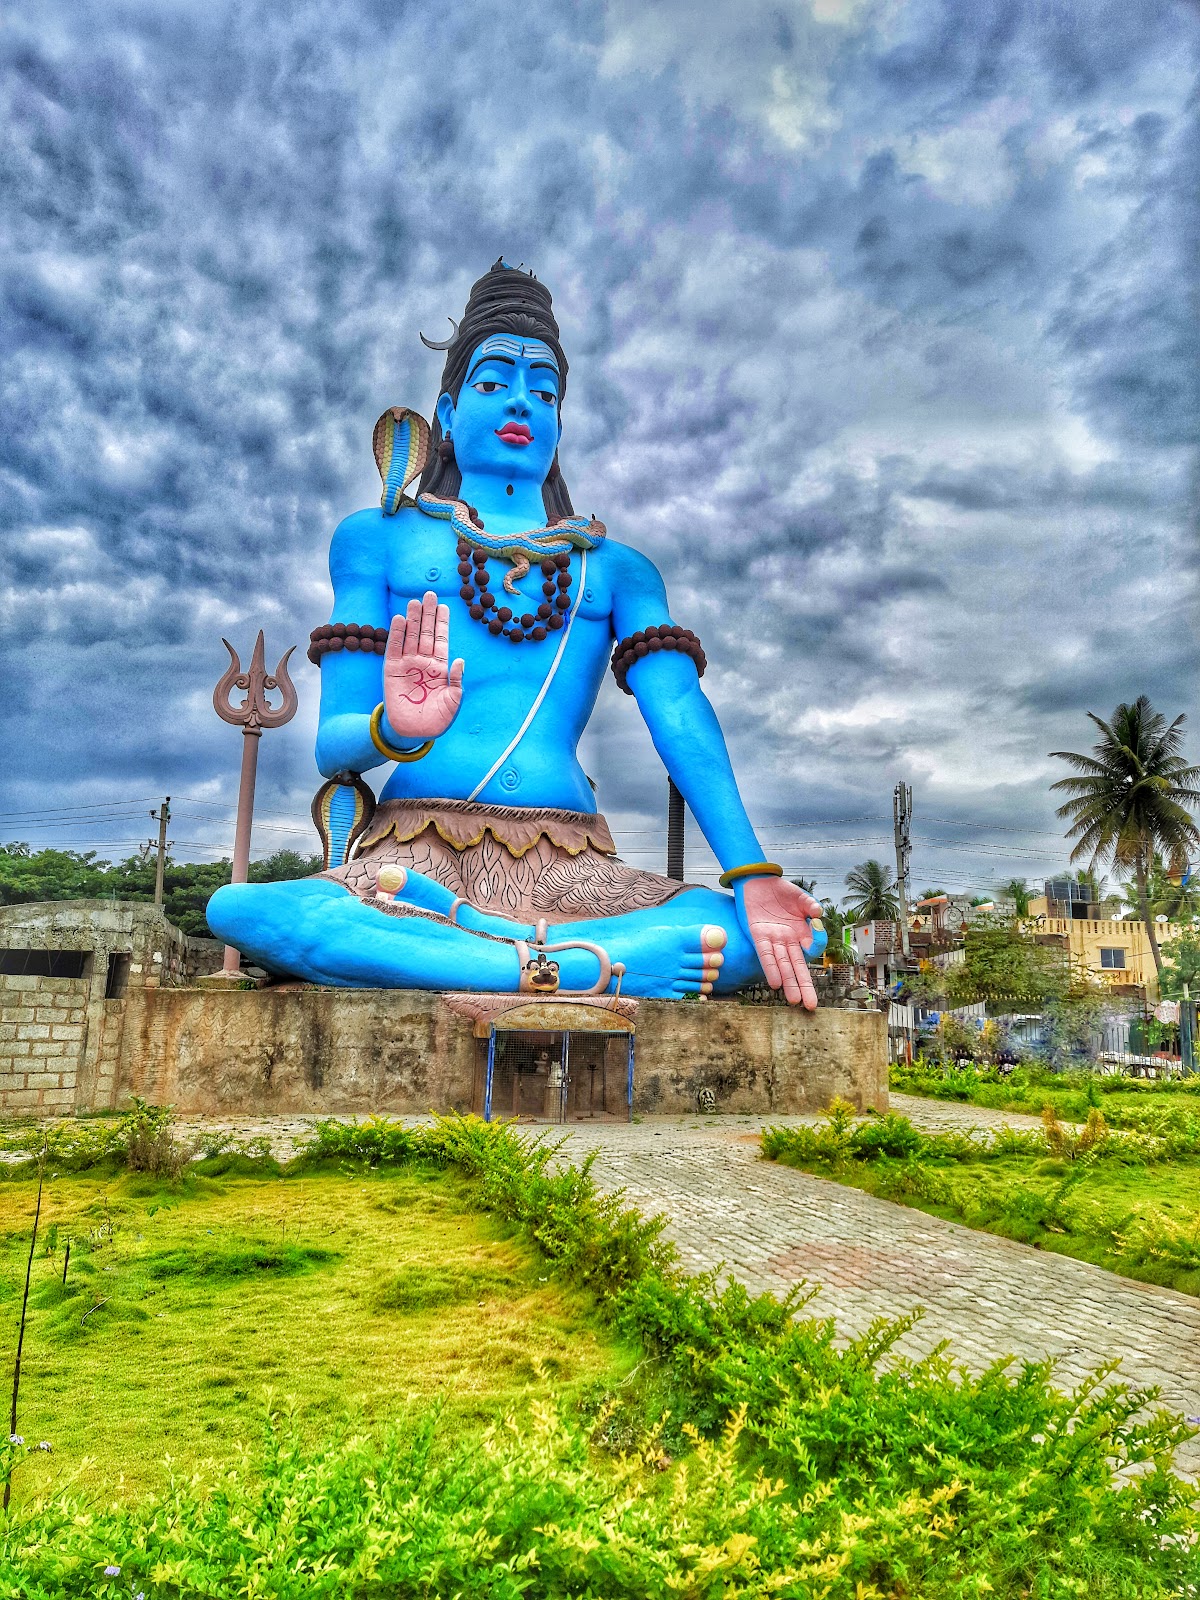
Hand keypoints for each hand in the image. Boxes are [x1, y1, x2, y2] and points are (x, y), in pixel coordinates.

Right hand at [382, 591, 464, 740]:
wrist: (414, 732)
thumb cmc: (437, 719)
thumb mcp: (453, 702)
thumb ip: (457, 682)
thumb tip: (459, 660)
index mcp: (440, 668)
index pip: (441, 640)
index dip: (442, 623)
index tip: (444, 606)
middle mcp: (424, 662)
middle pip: (426, 633)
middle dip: (428, 614)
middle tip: (429, 594)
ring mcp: (408, 665)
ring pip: (411, 637)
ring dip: (413, 619)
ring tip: (414, 601)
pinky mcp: (392, 670)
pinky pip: (394, 649)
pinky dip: (396, 634)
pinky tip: (399, 619)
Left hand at [739, 876, 822, 1010]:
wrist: (756, 880)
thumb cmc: (779, 891)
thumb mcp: (799, 896)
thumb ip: (809, 904)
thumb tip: (818, 913)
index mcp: (801, 932)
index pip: (812, 948)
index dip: (816, 943)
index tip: (815, 930)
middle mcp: (788, 940)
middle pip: (798, 966)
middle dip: (804, 986)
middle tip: (811, 1006)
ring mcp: (773, 940)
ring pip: (782, 965)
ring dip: (788, 982)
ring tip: (794, 1000)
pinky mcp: (757, 936)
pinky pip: (765, 955)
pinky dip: (770, 968)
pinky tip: (775, 982)